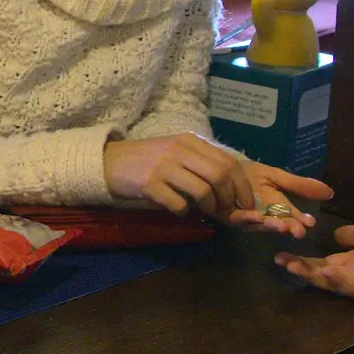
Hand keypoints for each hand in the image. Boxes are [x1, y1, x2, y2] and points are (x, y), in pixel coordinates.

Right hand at [104, 133, 255, 217]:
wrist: (108, 162)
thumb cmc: (146, 160)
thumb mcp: (176, 153)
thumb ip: (200, 165)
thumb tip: (230, 190)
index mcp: (190, 141)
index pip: (228, 162)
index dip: (242, 185)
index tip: (245, 202)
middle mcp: (180, 150)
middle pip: (220, 175)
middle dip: (229, 198)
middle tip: (227, 210)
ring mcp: (164, 166)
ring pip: (203, 190)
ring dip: (208, 207)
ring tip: (203, 211)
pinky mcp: (150, 183)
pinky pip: (178, 203)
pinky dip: (184, 211)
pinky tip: (178, 209)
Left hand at [226, 161, 332, 238]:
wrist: (222, 167)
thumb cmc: (250, 174)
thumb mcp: (277, 177)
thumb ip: (299, 185)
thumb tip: (330, 192)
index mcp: (277, 208)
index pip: (292, 217)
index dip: (300, 221)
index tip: (310, 223)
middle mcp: (264, 216)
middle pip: (277, 225)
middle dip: (287, 228)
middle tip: (297, 230)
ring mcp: (246, 219)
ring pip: (260, 226)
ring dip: (270, 225)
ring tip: (280, 224)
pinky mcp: (229, 217)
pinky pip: (238, 220)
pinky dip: (247, 218)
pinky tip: (256, 215)